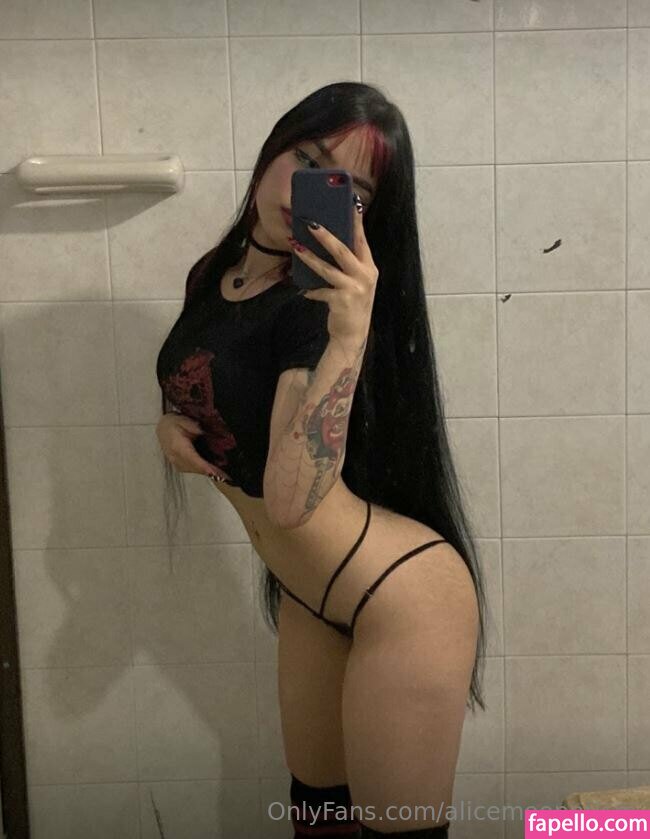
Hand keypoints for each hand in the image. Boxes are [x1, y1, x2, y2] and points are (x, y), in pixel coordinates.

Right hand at [156, 413, 231, 480]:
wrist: (162, 429)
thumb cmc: (172, 424)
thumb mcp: (181, 419)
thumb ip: (191, 425)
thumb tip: (200, 431)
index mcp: (177, 447)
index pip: (192, 459)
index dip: (204, 466)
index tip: (214, 472)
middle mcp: (176, 458)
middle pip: (196, 468)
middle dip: (211, 472)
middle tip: (227, 476)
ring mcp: (178, 464)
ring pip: (196, 471)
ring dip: (209, 474)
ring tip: (225, 476)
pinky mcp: (180, 466)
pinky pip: (194, 470)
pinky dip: (204, 472)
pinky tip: (215, 473)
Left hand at [289, 205, 377, 346]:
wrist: (353, 334)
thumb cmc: (352, 304)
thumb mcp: (357, 282)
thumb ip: (349, 266)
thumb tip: (329, 243)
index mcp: (369, 268)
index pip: (362, 240)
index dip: (356, 222)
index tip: (351, 204)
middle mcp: (365, 276)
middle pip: (343, 250)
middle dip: (325, 235)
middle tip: (310, 223)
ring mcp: (354, 288)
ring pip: (327, 268)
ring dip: (309, 257)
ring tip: (296, 247)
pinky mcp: (341, 301)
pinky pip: (320, 290)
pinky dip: (311, 290)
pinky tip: (304, 290)